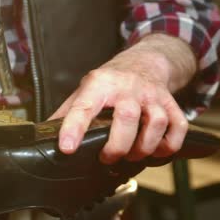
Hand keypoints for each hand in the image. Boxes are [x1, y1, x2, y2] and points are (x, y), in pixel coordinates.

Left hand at [48, 34, 195, 163]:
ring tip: (131, 155)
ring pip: (156, 122)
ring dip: (144, 147)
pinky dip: (169, 144)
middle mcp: (127, 87)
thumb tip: (42, 136)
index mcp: (99, 84)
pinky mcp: (170, 103)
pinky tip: (156, 150)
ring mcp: (151, 95)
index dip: (74, 128)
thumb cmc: (111, 81)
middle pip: (126, 117)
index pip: (84, 106)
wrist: (145, 61)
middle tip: (107, 157)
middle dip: (117, 146)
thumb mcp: (84, 91)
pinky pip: (178, 126)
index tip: (67, 148)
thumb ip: (67, 113)